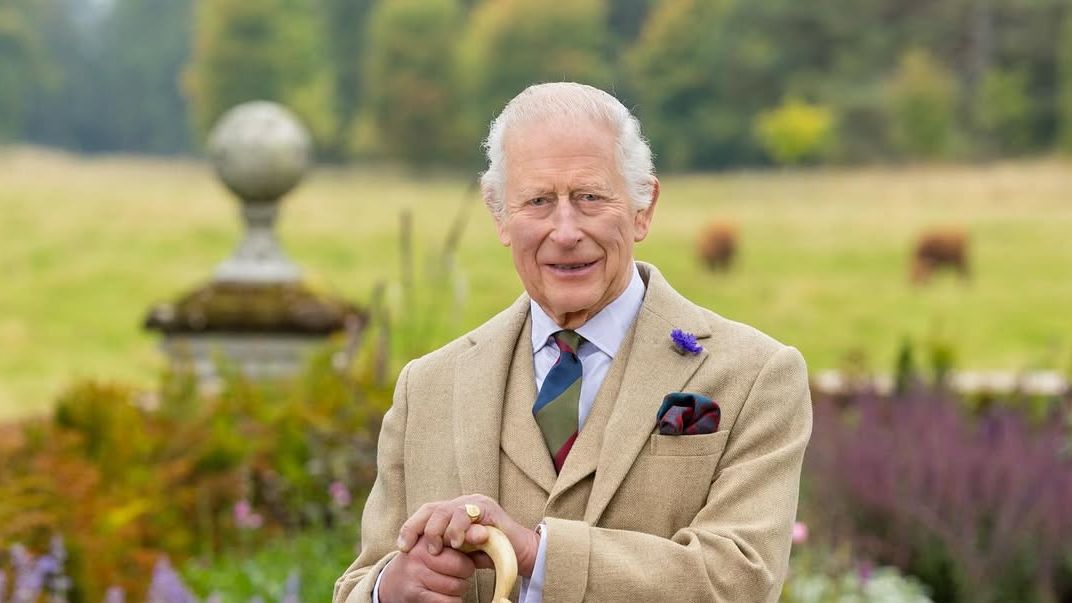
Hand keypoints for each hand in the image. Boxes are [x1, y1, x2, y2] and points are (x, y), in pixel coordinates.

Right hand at [379, 535, 474, 602]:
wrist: (393, 583)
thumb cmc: (424, 563)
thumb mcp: (436, 547)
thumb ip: (460, 540)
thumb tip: (486, 535)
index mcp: (426, 537)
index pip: (453, 535)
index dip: (470, 536)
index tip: (482, 537)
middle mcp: (419, 554)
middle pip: (460, 565)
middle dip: (466, 571)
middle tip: (460, 572)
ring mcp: (415, 574)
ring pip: (456, 586)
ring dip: (460, 588)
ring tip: (450, 583)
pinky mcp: (415, 593)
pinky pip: (448, 601)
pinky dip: (454, 601)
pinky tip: (447, 596)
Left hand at [397, 494, 539, 576]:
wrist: (518, 554)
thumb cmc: (488, 554)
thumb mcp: (460, 552)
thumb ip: (444, 547)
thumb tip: (419, 551)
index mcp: (452, 511)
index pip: (426, 512)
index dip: (411, 527)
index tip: (403, 547)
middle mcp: (462, 503)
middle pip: (432, 508)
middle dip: (421, 528)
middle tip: (426, 550)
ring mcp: (475, 503)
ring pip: (447, 510)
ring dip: (440, 531)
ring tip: (441, 549)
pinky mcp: (488, 508)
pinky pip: (467, 513)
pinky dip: (459, 528)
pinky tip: (458, 543)